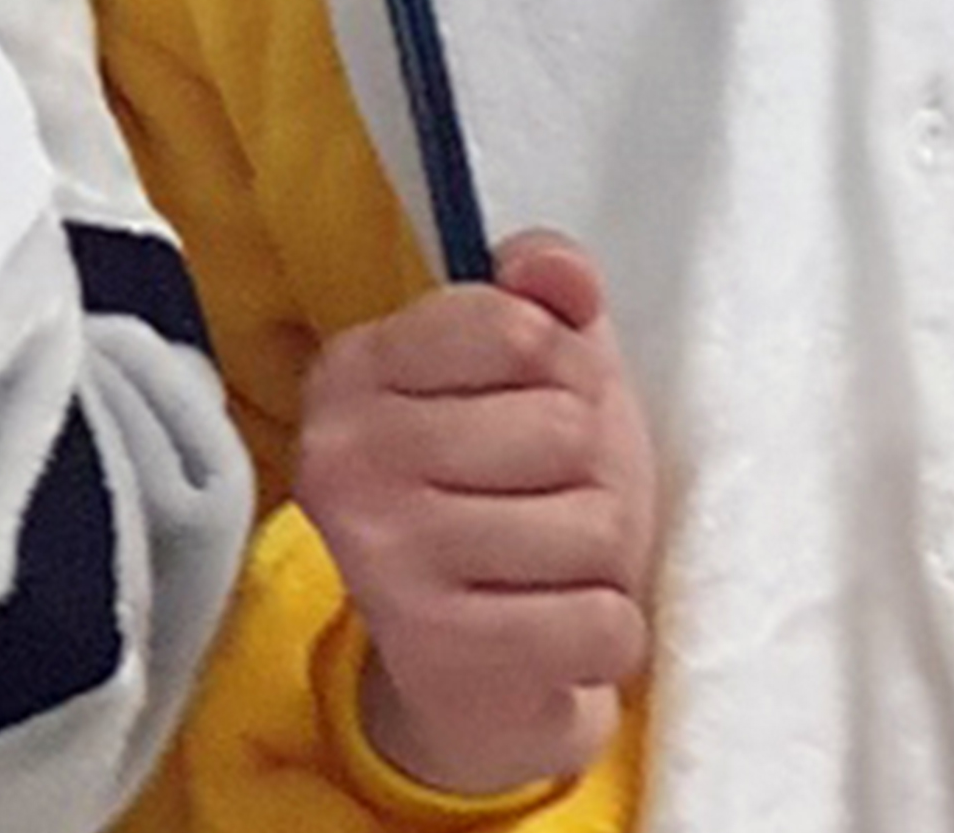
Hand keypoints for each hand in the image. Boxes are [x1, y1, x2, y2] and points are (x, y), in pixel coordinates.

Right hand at [302, 227, 659, 795]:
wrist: (468, 680)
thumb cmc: (507, 501)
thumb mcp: (525, 381)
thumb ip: (539, 298)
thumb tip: (564, 273)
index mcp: (355, 370)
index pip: (513, 326)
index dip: (566, 370)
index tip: (538, 407)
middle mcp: (346, 454)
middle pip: (565, 429)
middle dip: (591, 477)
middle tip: (546, 506)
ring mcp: (383, 554)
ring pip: (596, 528)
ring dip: (603, 561)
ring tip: (551, 572)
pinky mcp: (440, 650)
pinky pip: (604, 623)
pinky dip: (606, 635)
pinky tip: (555, 632)